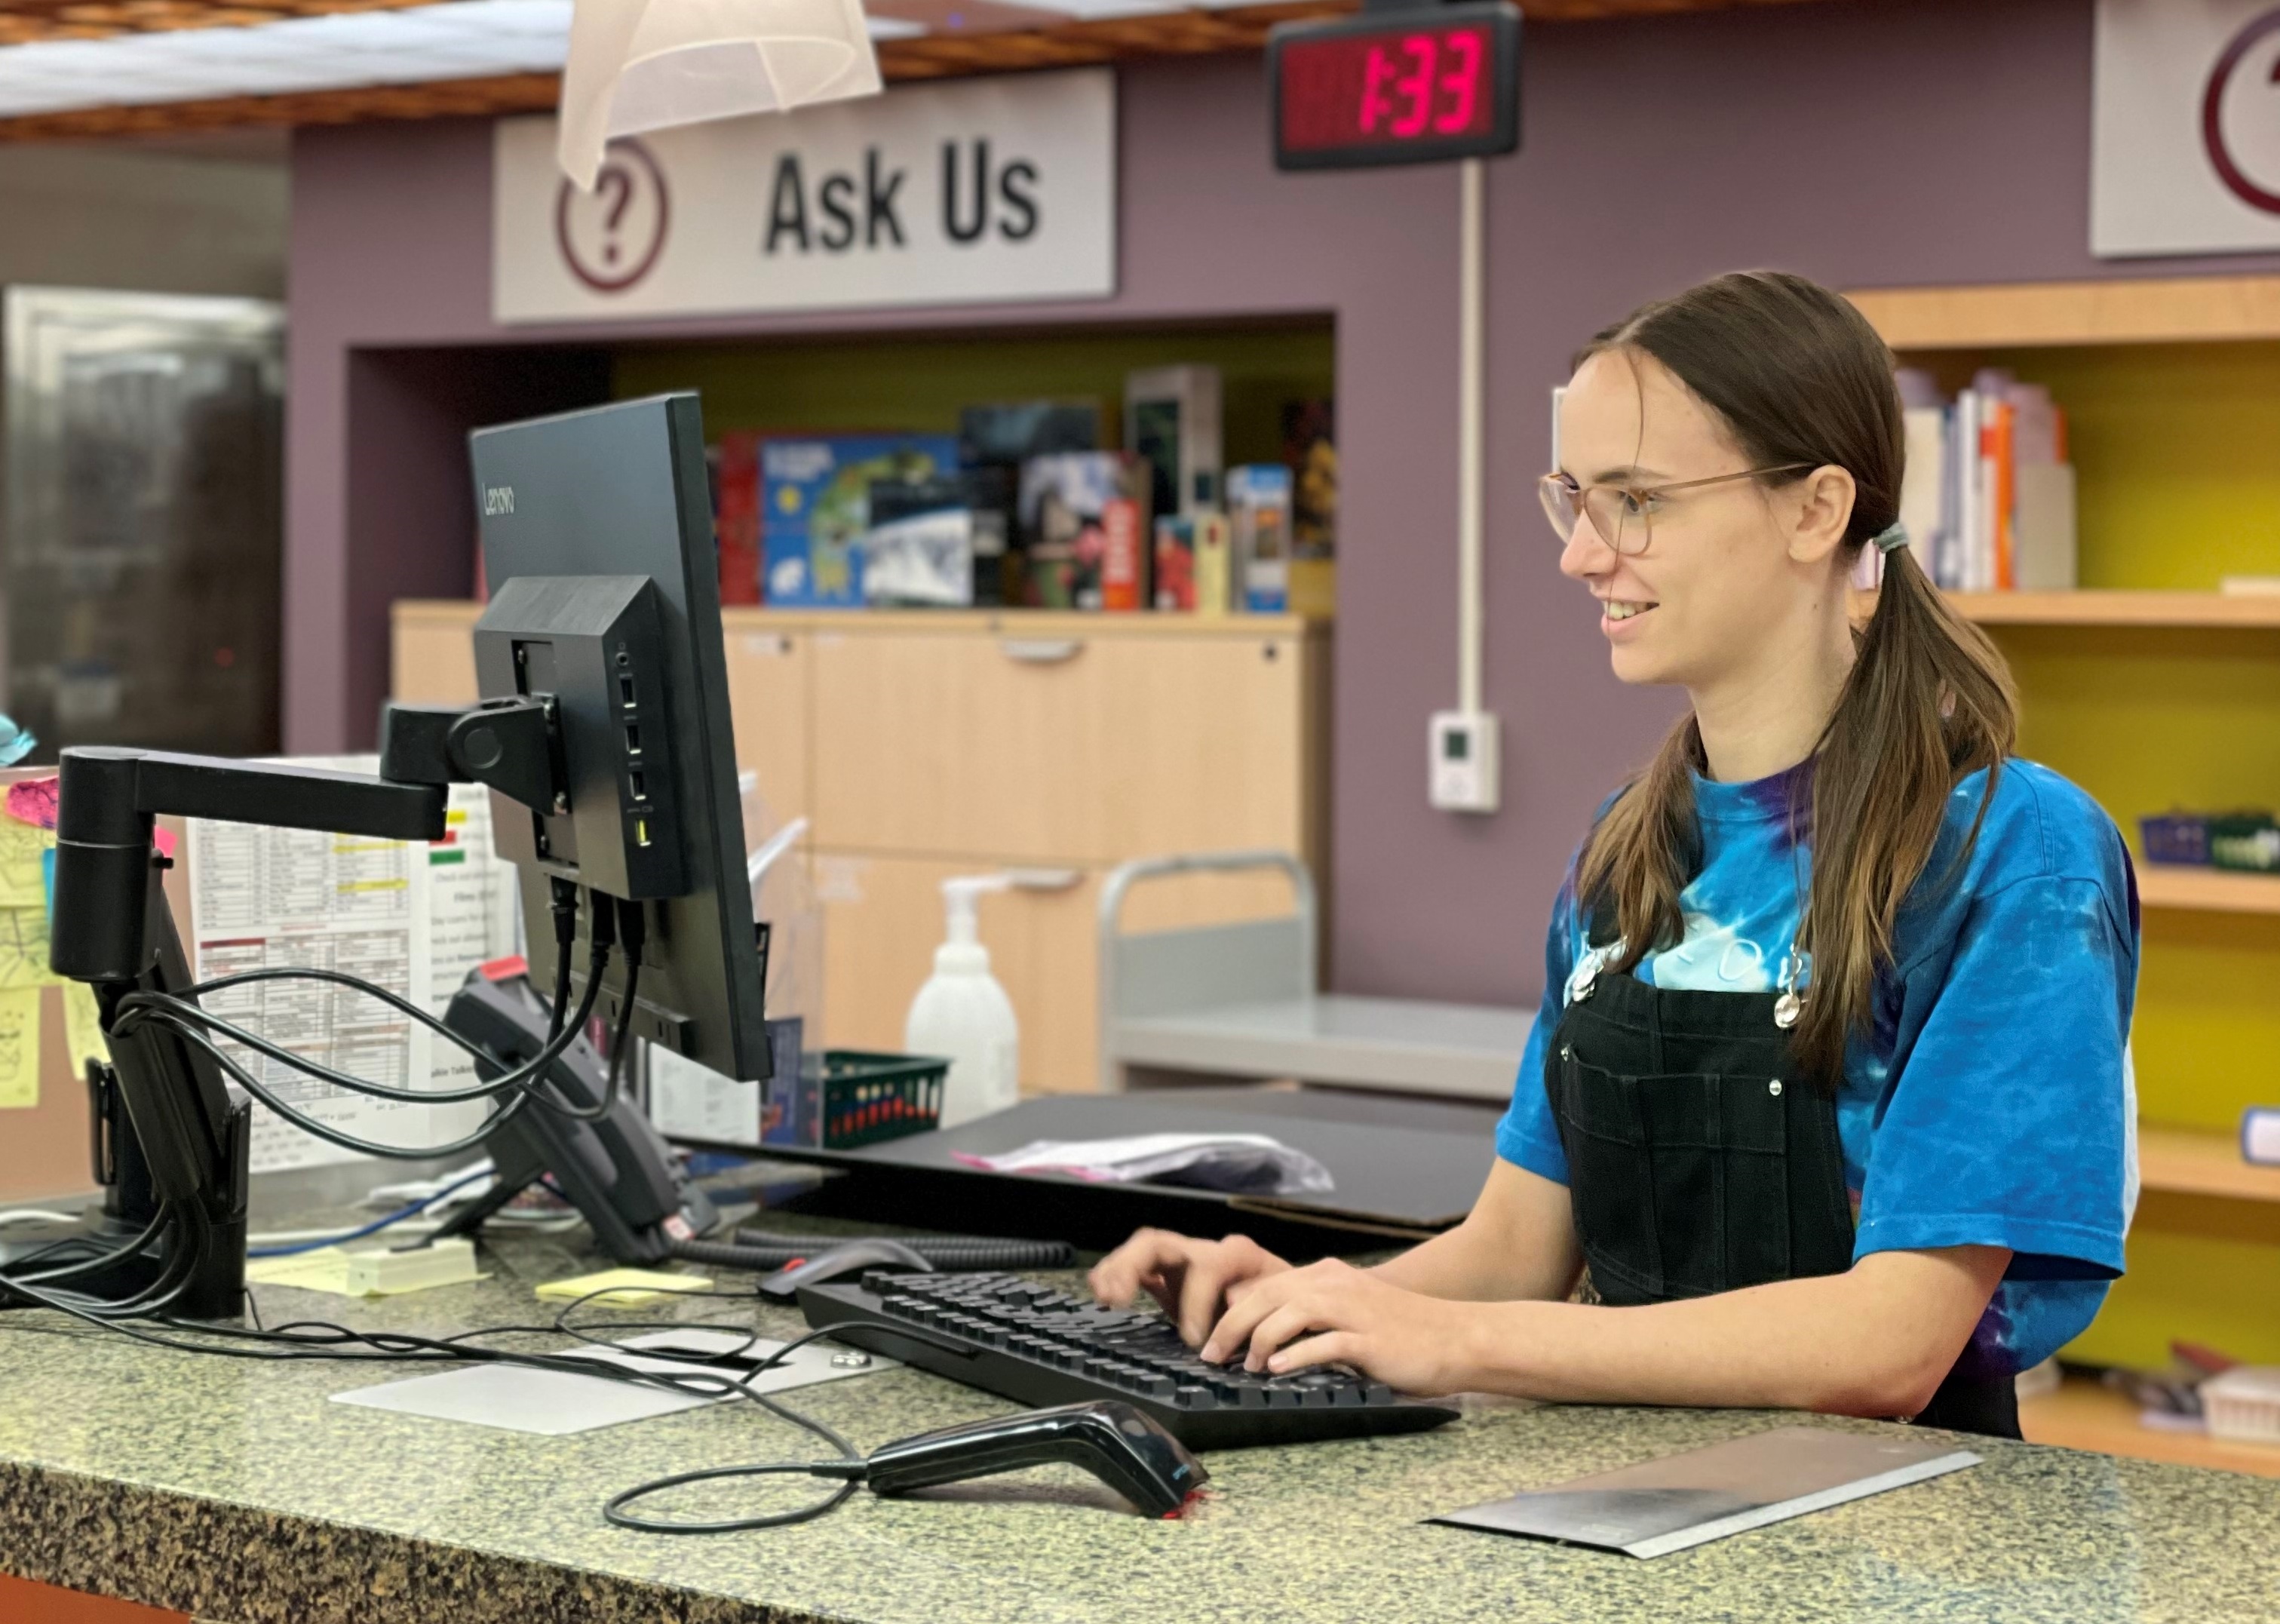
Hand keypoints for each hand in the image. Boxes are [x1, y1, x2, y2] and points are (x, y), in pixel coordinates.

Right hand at [1088, 1228, 1290, 1347]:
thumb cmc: (1284, 1303)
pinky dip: (1114, 1274)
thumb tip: (1231, 1303)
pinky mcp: (1168, 1275)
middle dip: (1132, 1266)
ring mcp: (1182, 1260)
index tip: (1196, 1341)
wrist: (1286, 1299)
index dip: (1196, 1302)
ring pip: (1141, 1249)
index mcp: (1236, 1255)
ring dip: (1117, 1269)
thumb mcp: (1282, 1303)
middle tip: (1119, 1298)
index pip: (1205, 1266)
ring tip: (1105, 1295)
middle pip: (1158, 1242)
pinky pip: (1136, 1266)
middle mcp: (1203, 1250)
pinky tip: (1099, 1288)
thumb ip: (1257, 1300)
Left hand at [1198, 1257, 1479, 1396]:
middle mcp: (1336, 1285)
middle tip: (1211, 1355)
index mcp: (1328, 1276)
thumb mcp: (1352, 1311)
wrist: (1457, 1337)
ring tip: (1245, 1366)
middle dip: (1231, 1326)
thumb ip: (1313, 1315)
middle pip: (1268, 1297)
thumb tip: (1266, 1333)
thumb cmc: (1404, 1330)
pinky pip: (1323, 1343)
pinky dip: (1295, 1356)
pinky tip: (1276, 1369)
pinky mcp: (1369, 1339)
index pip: (1266, 1286)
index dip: (1233, 1312)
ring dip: (1259, 1341)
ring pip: (1289, 1314)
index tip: (1213, 1340)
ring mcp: (1353, 1310)